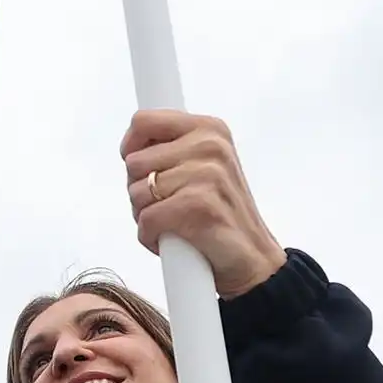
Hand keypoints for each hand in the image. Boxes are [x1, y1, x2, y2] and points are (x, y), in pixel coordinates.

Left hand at [121, 110, 284, 297]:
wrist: (253, 260)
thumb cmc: (220, 215)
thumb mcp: (203, 167)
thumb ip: (170, 151)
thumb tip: (129, 149)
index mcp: (209, 129)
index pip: (143, 122)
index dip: (130, 148)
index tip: (141, 170)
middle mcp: (210, 145)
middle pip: (134, 163)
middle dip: (140, 191)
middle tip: (167, 206)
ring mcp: (206, 174)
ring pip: (136, 193)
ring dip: (145, 216)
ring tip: (174, 223)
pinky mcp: (199, 205)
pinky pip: (146, 219)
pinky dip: (151, 237)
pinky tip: (173, 241)